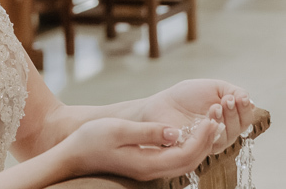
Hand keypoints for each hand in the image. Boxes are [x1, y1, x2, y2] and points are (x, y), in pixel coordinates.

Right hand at [63, 117, 219, 180]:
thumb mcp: (118, 130)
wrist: (73, 155)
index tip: (212, 119)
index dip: (202, 137)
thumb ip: (148, 132)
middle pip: (190, 161)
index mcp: (147, 163)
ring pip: (185, 162)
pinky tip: (188, 135)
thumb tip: (175, 132)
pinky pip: (175, 159)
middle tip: (217, 119)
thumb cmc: (91, 139)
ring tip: (209, 125)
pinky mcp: (145, 165)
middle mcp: (152, 171)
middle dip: (206, 141)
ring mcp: (148, 170)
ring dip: (200, 145)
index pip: (186, 153)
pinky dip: (187, 148)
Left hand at [140, 79, 253, 152]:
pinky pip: (211, 144)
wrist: (163, 103)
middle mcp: (225, 132)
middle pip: (240, 128)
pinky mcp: (200, 149)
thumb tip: (249, 99)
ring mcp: (213, 142)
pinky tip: (207, 120)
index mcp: (230, 118)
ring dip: (224, 120)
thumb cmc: (187, 96)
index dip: (245, 108)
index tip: (239, 97)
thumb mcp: (213, 87)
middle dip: (235, 113)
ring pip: (228, 136)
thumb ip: (233, 91)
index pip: (246, 117)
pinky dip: (211, 131)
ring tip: (214, 107)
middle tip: (226, 100)